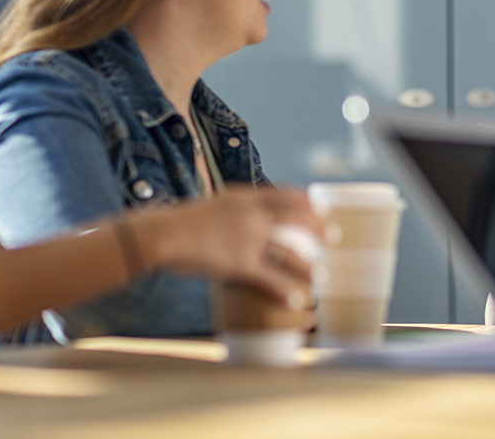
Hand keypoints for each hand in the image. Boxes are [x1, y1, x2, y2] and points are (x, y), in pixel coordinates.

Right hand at [127, 185, 330, 308]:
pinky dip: (285, 290)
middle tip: (333, 236)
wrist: (161, 234)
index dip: (306, 201)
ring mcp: (249, 238)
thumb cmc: (179, 223)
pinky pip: (270, 278)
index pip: (284, 195)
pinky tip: (296, 300)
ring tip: (321, 276)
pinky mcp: (240, 262)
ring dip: (308, 265)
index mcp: (244, 197)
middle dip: (318, 228)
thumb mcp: (210, 206)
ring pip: (290, 251)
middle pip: (296, 219)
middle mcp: (252, 214)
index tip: (321, 206)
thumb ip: (230, 210)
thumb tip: (241, 218)